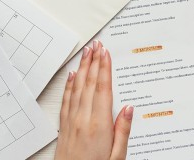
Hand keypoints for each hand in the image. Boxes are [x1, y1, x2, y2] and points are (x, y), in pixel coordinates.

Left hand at [55, 40, 133, 159]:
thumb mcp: (117, 157)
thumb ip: (123, 131)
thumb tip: (129, 108)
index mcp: (99, 125)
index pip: (103, 88)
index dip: (104, 68)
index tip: (106, 52)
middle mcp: (83, 119)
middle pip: (89, 83)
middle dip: (93, 61)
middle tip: (97, 44)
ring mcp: (71, 121)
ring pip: (77, 87)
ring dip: (82, 67)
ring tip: (86, 52)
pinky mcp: (64, 126)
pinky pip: (66, 99)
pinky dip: (69, 84)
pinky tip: (72, 75)